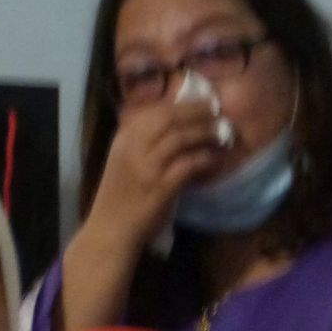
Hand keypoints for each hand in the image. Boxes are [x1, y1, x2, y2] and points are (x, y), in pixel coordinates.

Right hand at [80, 100, 229, 253]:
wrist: (110, 229)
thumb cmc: (121, 195)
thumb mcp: (125, 159)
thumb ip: (144, 141)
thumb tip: (178, 122)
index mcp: (125, 138)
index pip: (157, 111)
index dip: (184, 104)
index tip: (203, 102)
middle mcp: (134, 147)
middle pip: (170, 119)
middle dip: (197, 112)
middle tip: (217, 112)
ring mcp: (147, 167)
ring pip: (181, 138)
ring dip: (205, 133)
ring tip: (221, 133)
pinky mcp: (160, 187)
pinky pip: (188, 165)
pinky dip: (204, 159)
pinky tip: (215, 159)